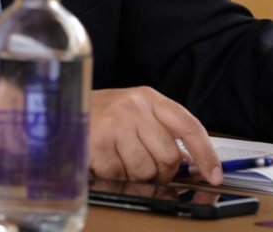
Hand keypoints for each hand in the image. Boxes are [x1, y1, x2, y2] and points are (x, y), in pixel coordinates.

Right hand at [88, 87, 221, 184]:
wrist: (58, 109)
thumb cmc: (100, 115)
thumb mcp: (134, 113)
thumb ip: (161, 131)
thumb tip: (190, 163)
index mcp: (149, 98)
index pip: (188, 125)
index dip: (206, 153)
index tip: (214, 174)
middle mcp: (134, 107)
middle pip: (170, 156)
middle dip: (161, 171)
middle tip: (145, 164)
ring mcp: (116, 123)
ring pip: (146, 170)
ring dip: (135, 174)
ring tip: (120, 158)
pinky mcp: (98, 142)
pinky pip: (120, 175)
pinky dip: (113, 175)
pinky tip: (104, 159)